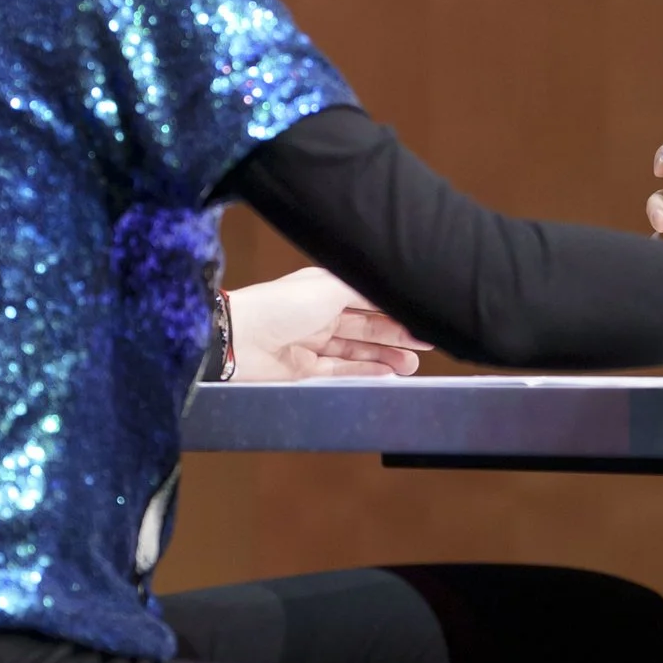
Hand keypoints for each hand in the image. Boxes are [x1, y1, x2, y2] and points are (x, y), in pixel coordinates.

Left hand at [228, 269, 423, 384]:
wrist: (236, 338)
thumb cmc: (280, 305)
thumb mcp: (329, 288)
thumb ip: (364, 291)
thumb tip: (394, 290)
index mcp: (326, 289)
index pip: (369, 299)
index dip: (396, 308)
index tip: (423, 317)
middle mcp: (321, 314)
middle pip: (367, 326)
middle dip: (396, 335)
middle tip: (426, 345)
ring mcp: (313, 342)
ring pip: (357, 351)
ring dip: (385, 357)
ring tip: (411, 366)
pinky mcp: (304, 369)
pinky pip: (341, 371)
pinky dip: (364, 373)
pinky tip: (386, 375)